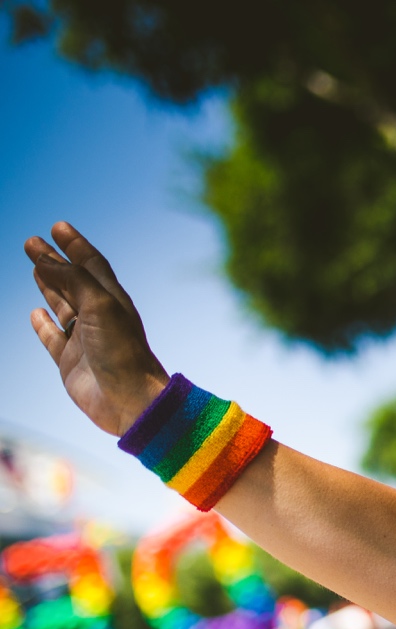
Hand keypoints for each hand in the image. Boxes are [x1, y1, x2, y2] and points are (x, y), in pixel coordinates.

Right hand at [25, 222, 168, 435]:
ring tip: (34, 267)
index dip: (75, 245)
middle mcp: (99, 317)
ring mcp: (84, 340)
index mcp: (113, 300)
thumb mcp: (99, 305)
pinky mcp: (70, 363)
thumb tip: (44, 259)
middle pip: (72, 281)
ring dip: (48, 286)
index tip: (57, 226)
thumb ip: (72, 279)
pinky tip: (35, 312)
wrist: (130, 401)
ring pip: (62, 306)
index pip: (91, 264)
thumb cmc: (122, 352)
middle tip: (31, 241)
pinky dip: (43, 324)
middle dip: (53, 261)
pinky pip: (53, 338)